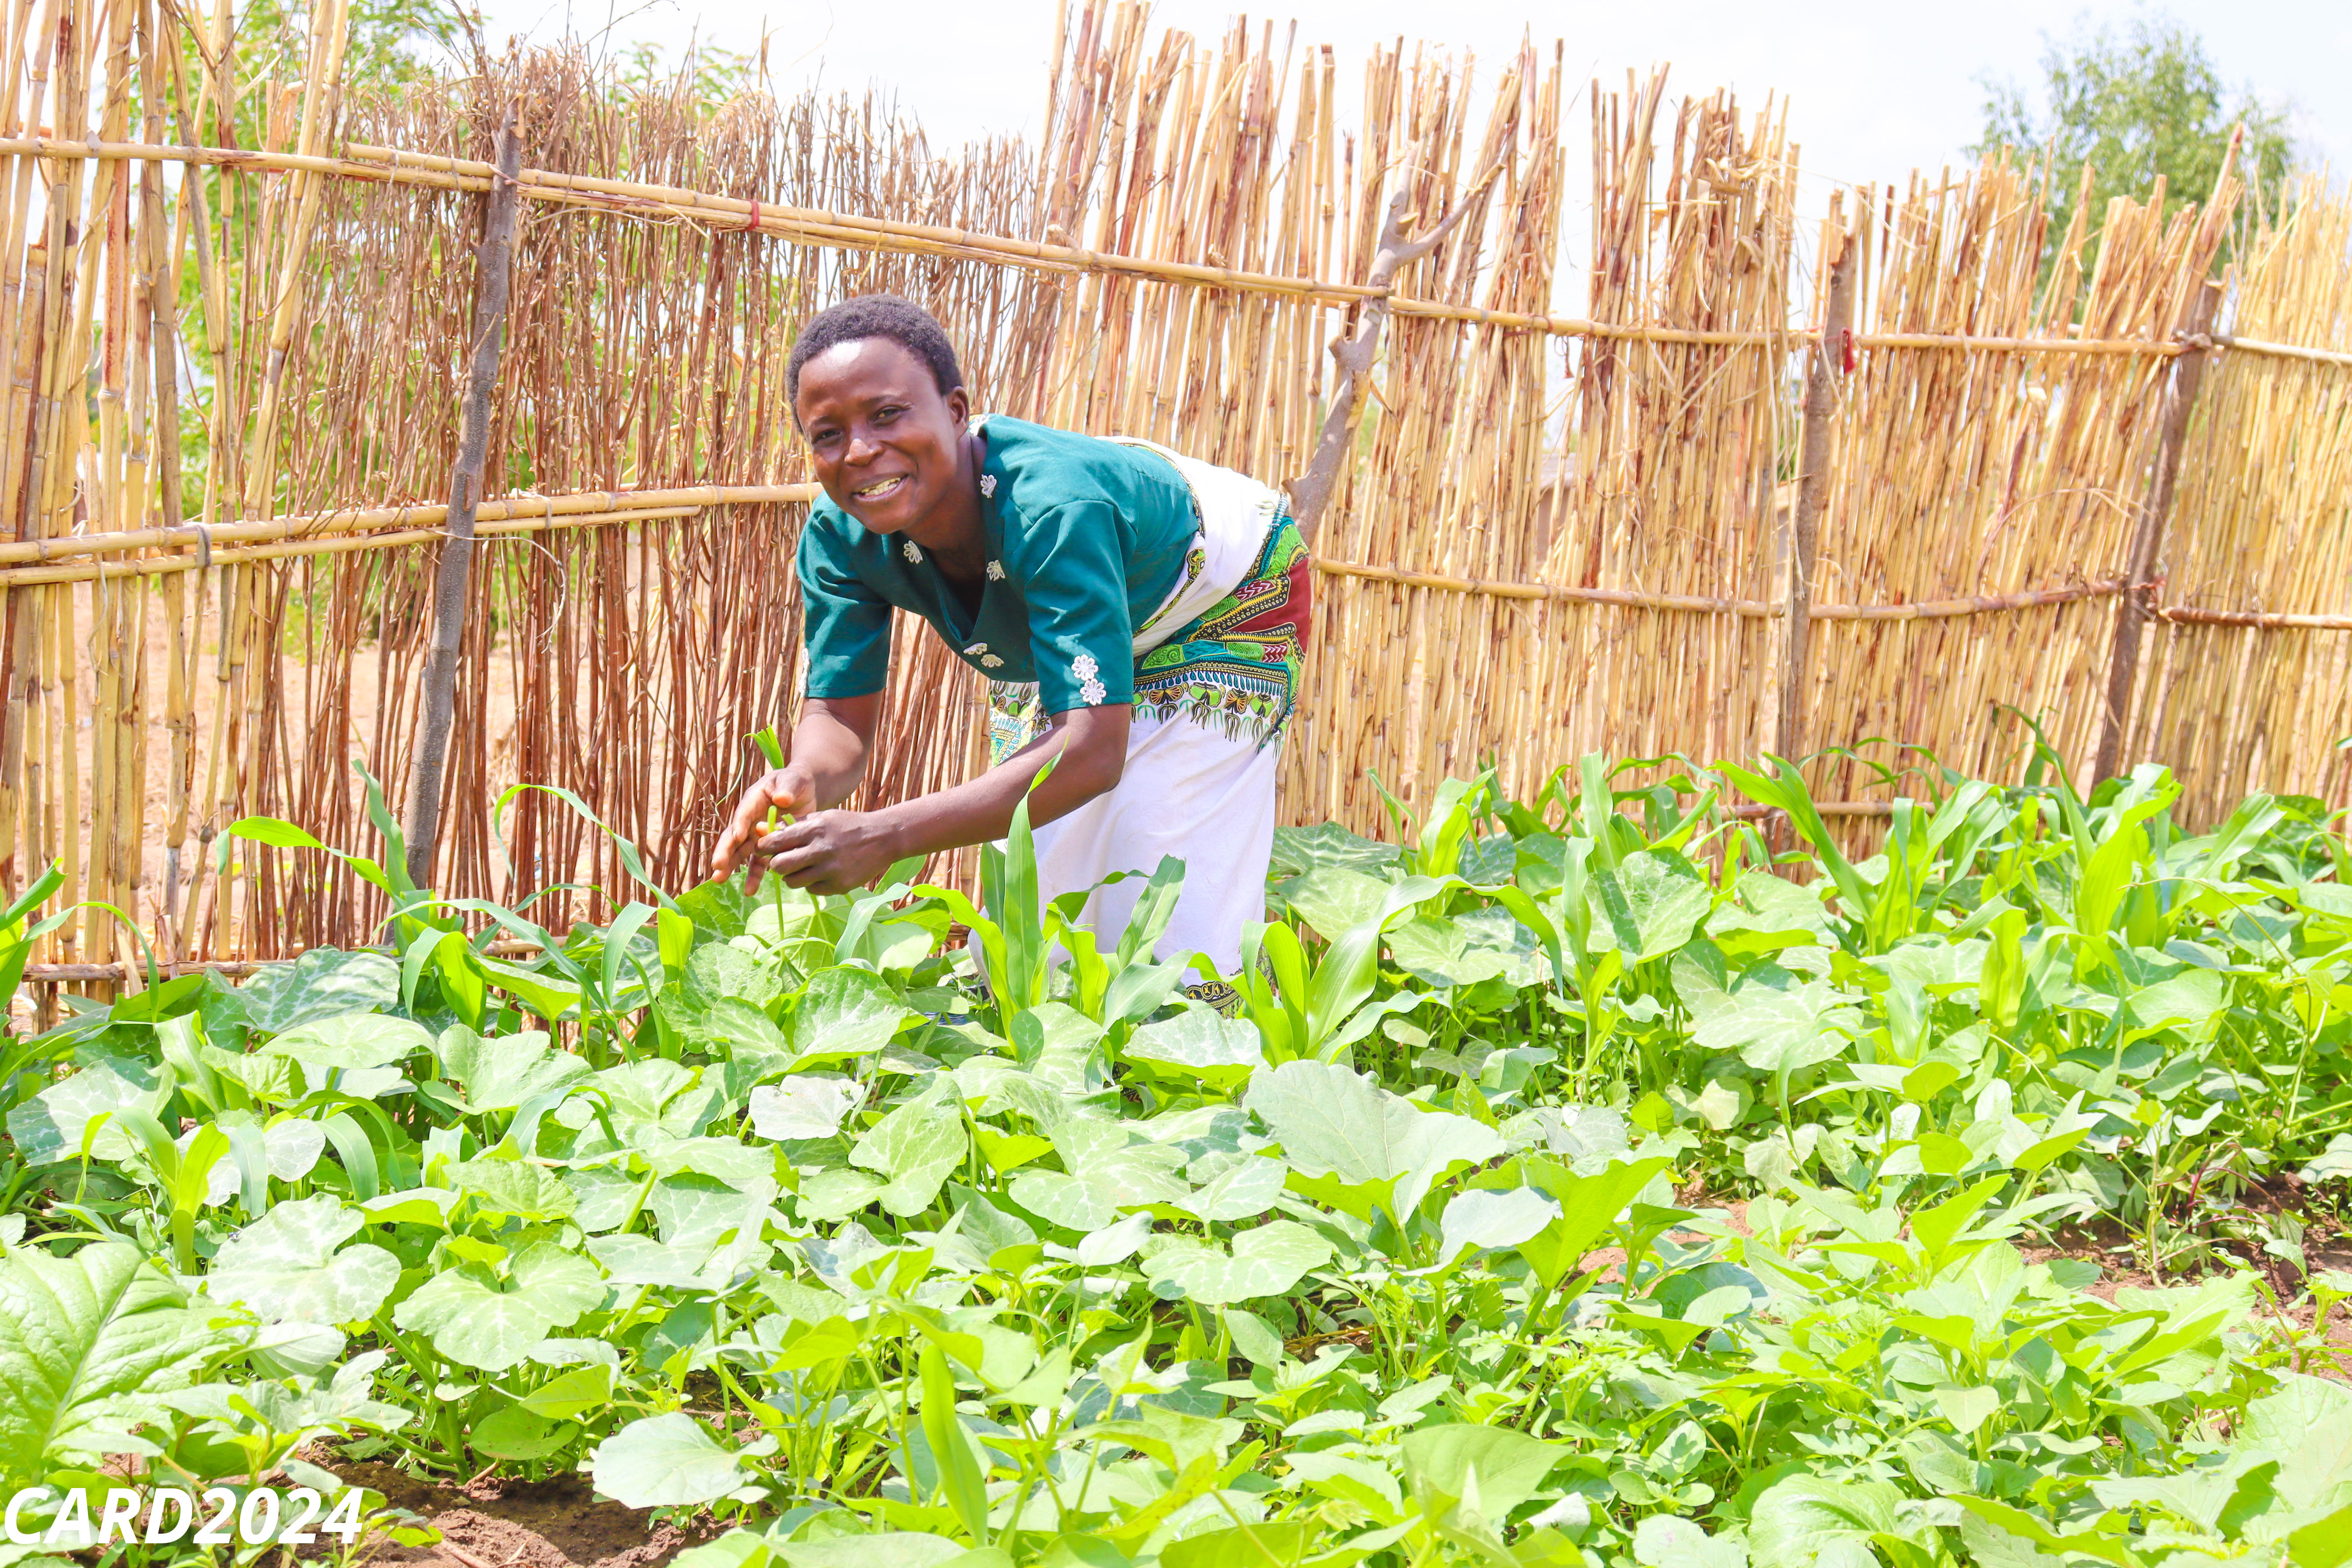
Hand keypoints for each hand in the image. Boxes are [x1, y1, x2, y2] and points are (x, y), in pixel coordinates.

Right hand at [711, 767, 814, 884]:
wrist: (803, 794)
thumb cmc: (796, 783)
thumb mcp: (794, 781)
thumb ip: (788, 788)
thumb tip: (782, 798)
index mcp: (753, 800)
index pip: (744, 813)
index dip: (739, 824)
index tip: (737, 836)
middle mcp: (749, 820)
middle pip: (734, 836)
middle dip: (725, 851)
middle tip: (717, 865)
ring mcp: (756, 835)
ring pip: (741, 852)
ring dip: (731, 867)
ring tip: (720, 880)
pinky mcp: (767, 847)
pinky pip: (759, 863)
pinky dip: (754, 876)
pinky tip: (750, 890)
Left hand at [753, 809, 903, 895]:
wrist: (883, 838)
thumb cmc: (848, 825)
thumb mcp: (823, 818)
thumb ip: (795, 826)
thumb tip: (764, 833)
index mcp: (814, 829)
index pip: (776, 842)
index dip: (764, 847)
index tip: (763, 849)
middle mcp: (821, 850)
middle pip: (779, 866)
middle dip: (776, 865)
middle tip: (783, 861)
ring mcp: (831, 870)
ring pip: (793, 882)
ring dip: (792, 876)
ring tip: (803, 868)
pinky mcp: (840, 886)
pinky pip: (812, 890)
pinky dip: (812, 883)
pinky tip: (822, 873)